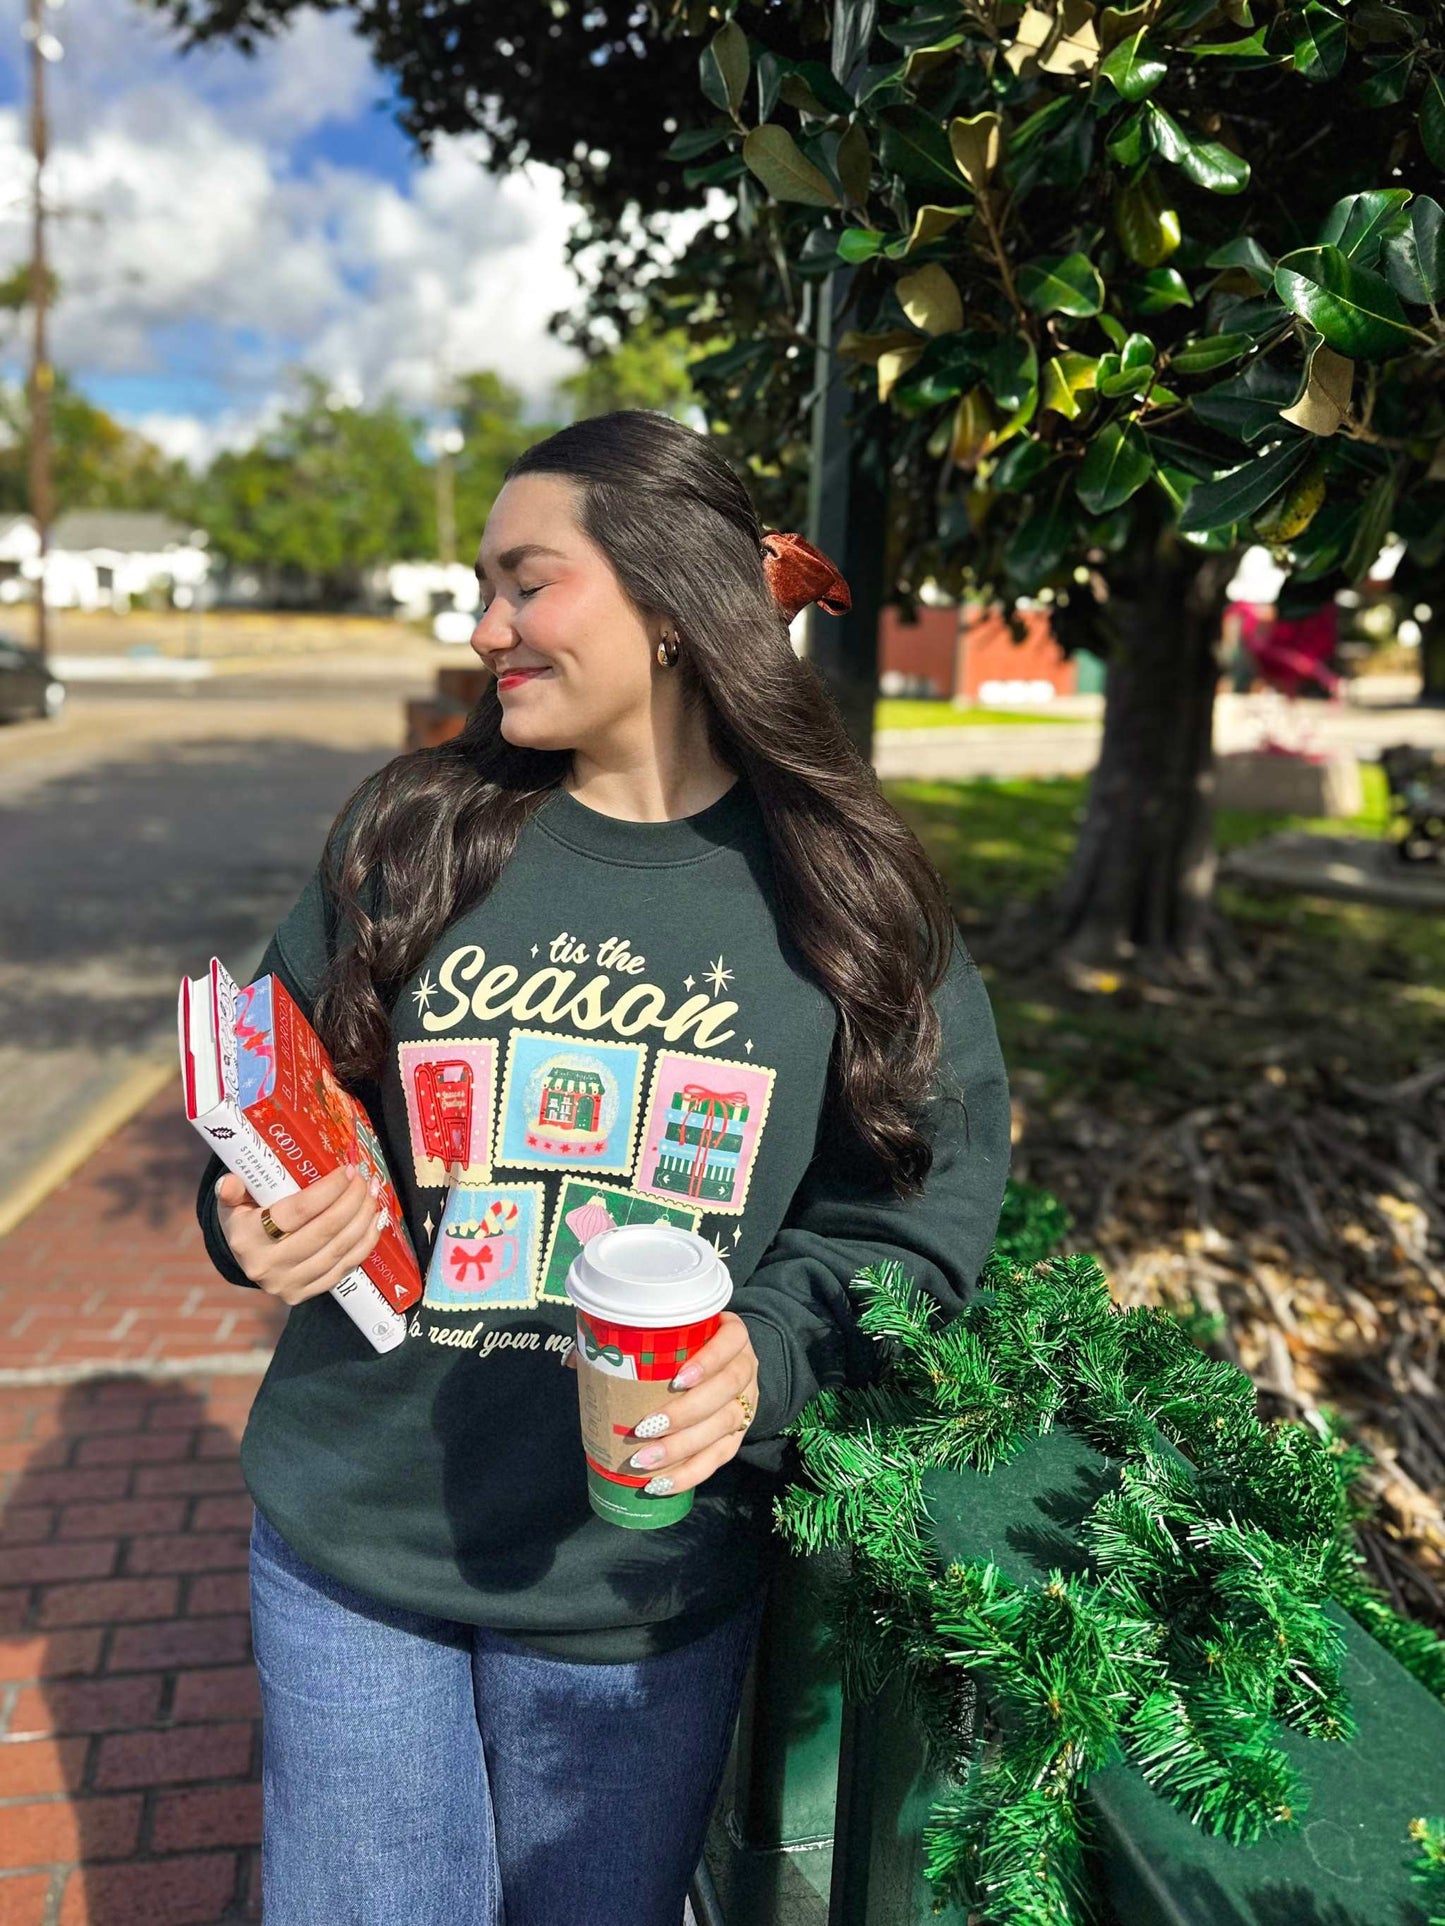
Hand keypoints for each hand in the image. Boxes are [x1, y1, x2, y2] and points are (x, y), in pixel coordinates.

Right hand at [214, 1164, 386, 1305]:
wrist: (245, 1256)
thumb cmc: (246, 1218)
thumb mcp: (232, 1201)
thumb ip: (231, 1190)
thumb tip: (230, 1182)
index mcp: (247, 1238)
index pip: (296, 1212)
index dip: (328, 1190)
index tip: (348, 1170)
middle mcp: (266, 1265)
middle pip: (323, 1231)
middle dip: (352, 1201)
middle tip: (366, 1179)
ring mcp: (287, 1284)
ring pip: (338, 1250)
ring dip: (363, 1219)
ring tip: (375, 1195)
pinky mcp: (304, 1294)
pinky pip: (344, 1269)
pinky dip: (365, 1243)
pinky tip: (374, 1221)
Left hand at [618, 1310, 760, 1497]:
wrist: (724, 1368)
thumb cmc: (686, 1349)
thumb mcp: (668, 1337)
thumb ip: (626, 1342)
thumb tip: (573, 1359)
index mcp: (732, 1336)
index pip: (731, 1342)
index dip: (709, 1361)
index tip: (676, 1379)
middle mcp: (745, 1370)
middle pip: (725, 1391)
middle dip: (685, 1413)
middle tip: (646, 1428)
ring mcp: (746, 1404)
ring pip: (723, 1427)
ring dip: (682, 1448)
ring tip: (645, 1462)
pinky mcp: (738, 1436)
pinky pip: (720, 1459)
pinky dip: (690, 1474)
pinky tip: (661, 1484)